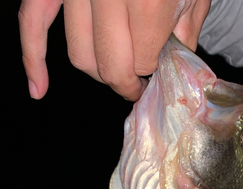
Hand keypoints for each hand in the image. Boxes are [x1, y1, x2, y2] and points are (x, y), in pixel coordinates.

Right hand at [18, 0, 210, 100]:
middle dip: (124, 82)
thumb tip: (167, 69)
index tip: (157, 68)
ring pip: (79, 53)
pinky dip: (33, 57)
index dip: (151, 70)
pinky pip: (33, 21)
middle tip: (136, 84)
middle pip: (108, 65)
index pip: (141, 61)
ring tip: (114, 71)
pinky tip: (38, 88)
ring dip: (97, 71)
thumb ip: (184, 33)